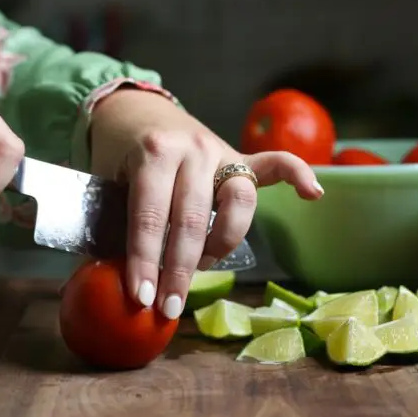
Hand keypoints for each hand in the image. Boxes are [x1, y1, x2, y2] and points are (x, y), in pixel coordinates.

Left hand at [89, 89, 322, 319]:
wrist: (135, 110)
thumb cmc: (117, 155)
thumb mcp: (104, 183)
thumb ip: (115, 223)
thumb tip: (117, 279)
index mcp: (153, 153)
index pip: (150, 216)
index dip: (146, 261)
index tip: (143, 298)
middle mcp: (192, 150)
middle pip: (193, 218)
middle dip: (180, 269)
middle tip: (169, 306)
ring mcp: (221, 152)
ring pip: (237, 203)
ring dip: (220, 245)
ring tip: (201, 268)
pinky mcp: (240, 157)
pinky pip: (274, 164)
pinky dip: (297, 176)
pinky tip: (313, 194)